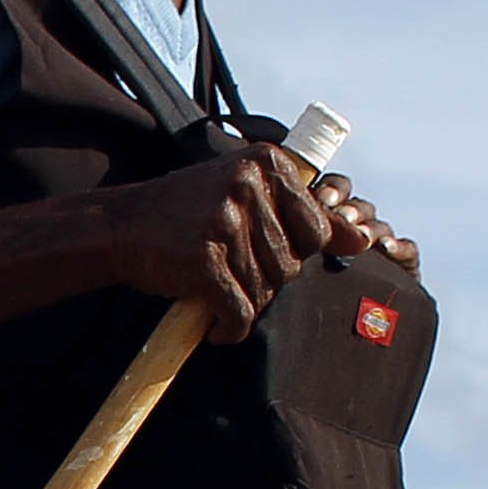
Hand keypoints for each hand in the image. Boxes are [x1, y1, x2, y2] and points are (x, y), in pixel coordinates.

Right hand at [96, 145, 403, 339]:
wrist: (121, 226)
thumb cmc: (190, 212)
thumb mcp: (249, 194)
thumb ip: (307, 214)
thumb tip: (366, 238)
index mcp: (267, 162)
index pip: (317, 230)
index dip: (291, 252)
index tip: (256, 249)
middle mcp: (249, 184)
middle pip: (292, 264)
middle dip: (264, 279)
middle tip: (229, 268)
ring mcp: (225, 219)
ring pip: (266, 290)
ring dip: (243, 302)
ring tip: (216, 289)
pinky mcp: (203, 257)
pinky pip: (238, 309)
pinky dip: (228, 326)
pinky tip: (214, 324)